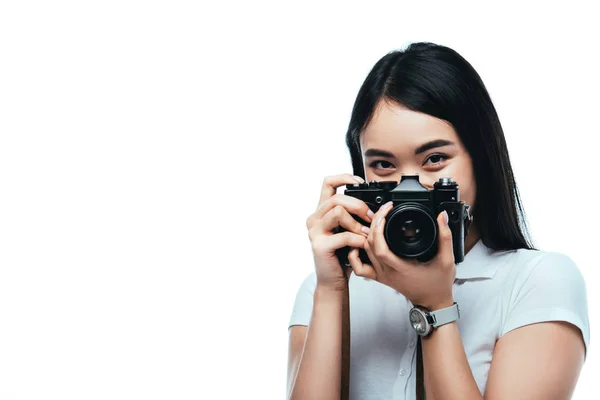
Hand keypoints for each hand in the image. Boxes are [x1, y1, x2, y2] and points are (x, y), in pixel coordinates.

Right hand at [306, 173, 373, 290]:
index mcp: (321, 212)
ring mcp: (315, 232)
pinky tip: (362, 245)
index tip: (360, 182)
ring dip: (357, 222)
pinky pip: (343, 235)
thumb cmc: (342, 255)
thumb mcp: (348, 230)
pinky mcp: (319, 245)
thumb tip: (374, 204)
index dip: (344, 177)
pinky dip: (357, 239)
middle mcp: (314, 219)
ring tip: (366, 234)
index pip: (327, 183)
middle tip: (371, 218)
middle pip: (337, 198)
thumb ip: (352, 215)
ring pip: (338, 212)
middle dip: (359, 205)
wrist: (333, 280)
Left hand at [349, 201, 455, 309]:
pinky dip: (355, 255)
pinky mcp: (379, 277)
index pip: (380, 247)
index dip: (379, 227)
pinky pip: (360, 267)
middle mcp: (388, 272)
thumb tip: (442, 216)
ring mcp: (381, 275)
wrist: (433, 303)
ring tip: (376, 220)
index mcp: (401, 268)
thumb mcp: (447, 259)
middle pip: (369, 245)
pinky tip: (360, 242)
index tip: (387, 212)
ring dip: (366, 234)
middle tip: (384, 210)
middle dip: (374, 223)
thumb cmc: (439, 285)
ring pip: (363, 252)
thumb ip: (445, 237)